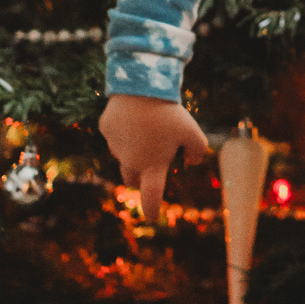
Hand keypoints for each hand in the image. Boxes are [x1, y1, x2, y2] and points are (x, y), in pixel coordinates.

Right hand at [99, 94, 208, 221]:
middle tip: (152, 162)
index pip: (151, 195)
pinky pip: (117, 133)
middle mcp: (130, 160)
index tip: (152, 218)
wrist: (141, 86)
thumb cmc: (170, 113)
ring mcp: (115, 145)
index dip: (152, 209)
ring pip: (124, 154)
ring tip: (149, 126)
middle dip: (141, 178)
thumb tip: (192, 161)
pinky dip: (125, 129)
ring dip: (134, 149)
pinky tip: (134, 113)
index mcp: (152, 165)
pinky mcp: (106, 129)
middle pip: (133, 179)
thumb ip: (198, 151)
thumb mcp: (194, 132)